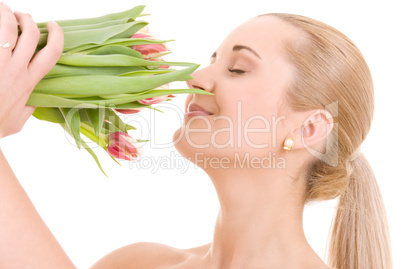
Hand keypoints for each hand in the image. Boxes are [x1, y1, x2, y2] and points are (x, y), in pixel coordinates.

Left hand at [0, 2, 62, 138]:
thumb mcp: (19, 120)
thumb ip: (29, 108)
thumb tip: (35, 101)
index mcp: (30, 82)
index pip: (52, 52)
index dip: (56, 34)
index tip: (53, 25)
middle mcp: (17, 69)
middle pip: (30, 33)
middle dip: (27, 19)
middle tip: (22, 16)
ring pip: (8, 28)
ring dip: (7, 14)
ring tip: (4, 10)